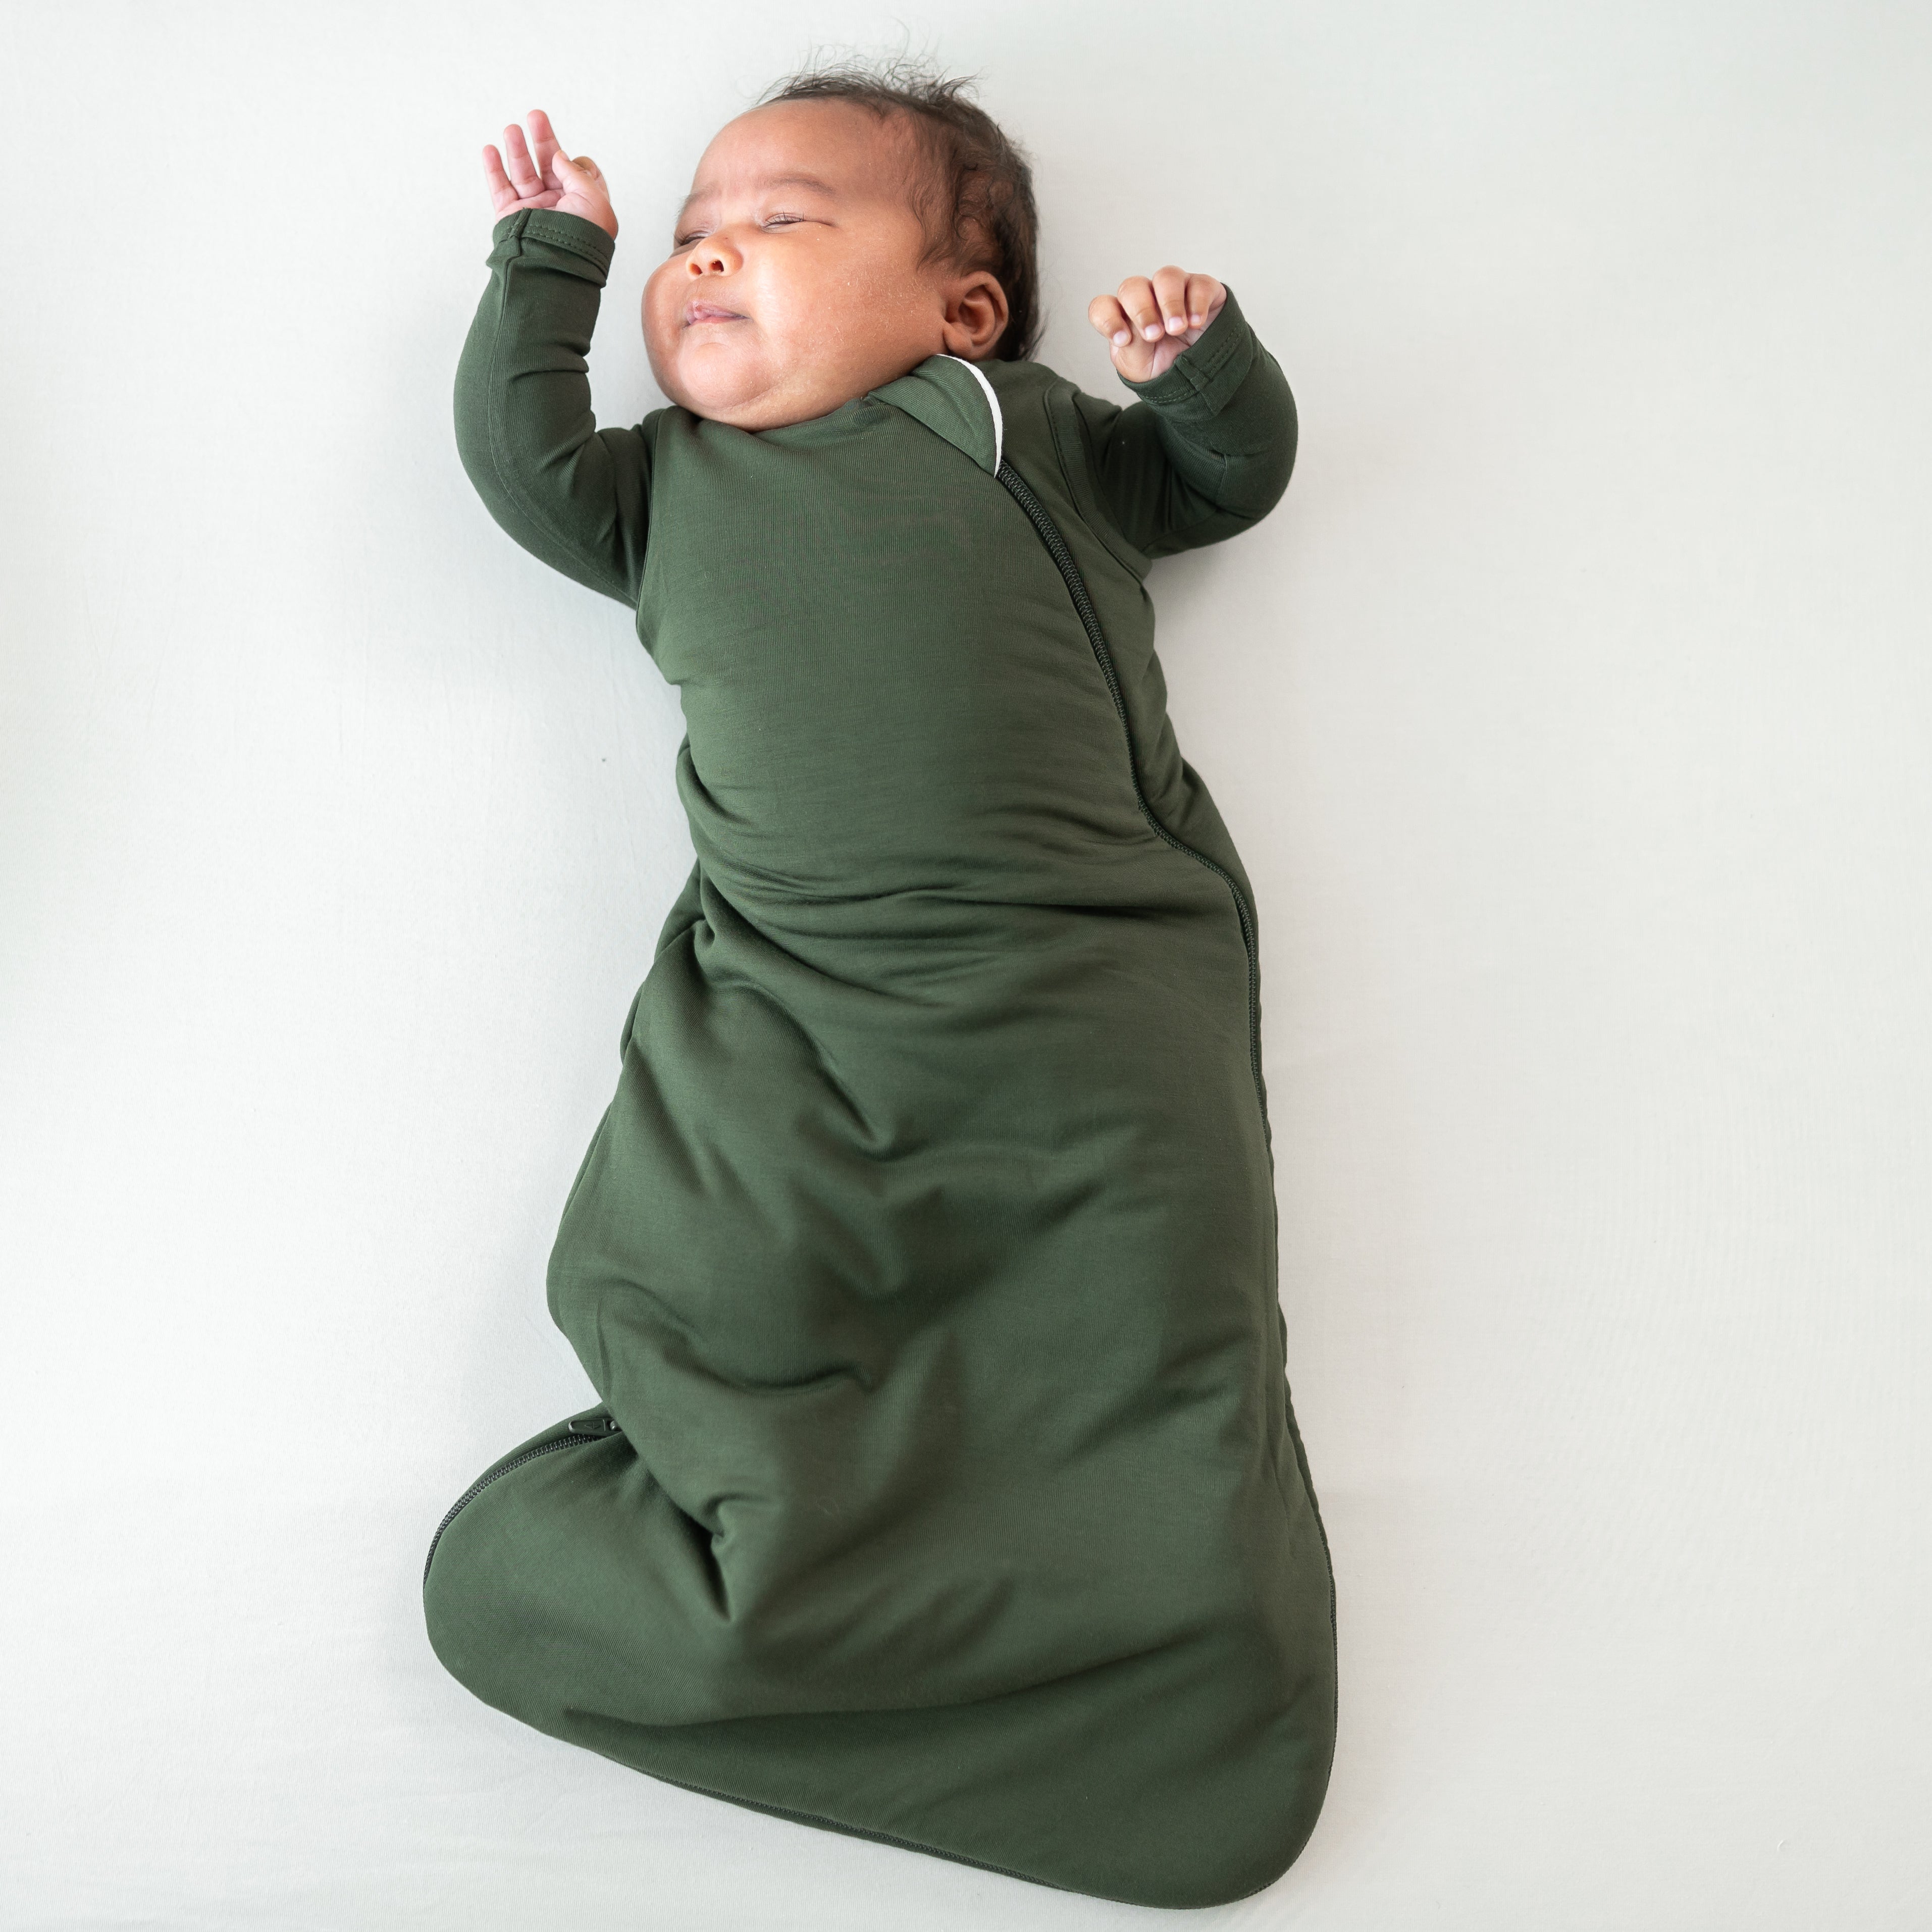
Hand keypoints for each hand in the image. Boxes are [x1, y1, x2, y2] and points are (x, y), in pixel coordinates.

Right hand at [481, 108, 617, 239]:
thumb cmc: (583, 239)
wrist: (556, 265)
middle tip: (536, 116)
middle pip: (549, 164)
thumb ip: (577, 172)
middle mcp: (559, 205)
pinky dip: (493, 169)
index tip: (575, 162)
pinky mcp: (512, 217)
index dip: (577, 163)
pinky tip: (490, 150)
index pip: (579, 173)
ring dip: (517, 149)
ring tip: (512, 129)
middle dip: (543, 139)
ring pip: (523, 172)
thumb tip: (560, 156)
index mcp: (584, 204)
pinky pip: (500, 189)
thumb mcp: (595, 200)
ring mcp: (534, 210)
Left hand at [1089, 268, 1225, 381]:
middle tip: (1154, 335)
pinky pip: (1198, 283)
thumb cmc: (1164, 368)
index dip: (1108, 319)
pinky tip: (1196, 322)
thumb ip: (1132, 348)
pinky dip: (1197, 302)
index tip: (1123, 340)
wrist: (1200, 377)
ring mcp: (1174, 290)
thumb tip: (1136, 331)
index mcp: (1124, 318)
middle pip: (1132, 287)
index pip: (1103, 307)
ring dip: (1170, 303)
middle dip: (1141, 310)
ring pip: (1166, 277)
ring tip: (1177, 328)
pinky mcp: (1202, 289)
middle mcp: (1147, 299)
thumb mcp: (1140, 368)